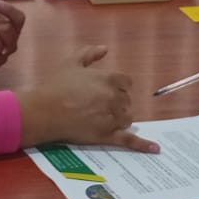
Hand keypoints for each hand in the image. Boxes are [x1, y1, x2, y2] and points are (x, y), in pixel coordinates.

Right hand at [16, 46, 158, 152]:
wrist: (44, 110)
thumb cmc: (56, 86)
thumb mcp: (71, 63)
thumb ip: (90, 54)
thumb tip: (105, 48)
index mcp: (109, 79)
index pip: (126, 83)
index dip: (118, 88)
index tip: (105, 91)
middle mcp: (114, 97)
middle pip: (126, 102)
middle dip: (116, 104)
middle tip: (97, 106)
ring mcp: (112, 117)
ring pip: (127, 119)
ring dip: (119, 119)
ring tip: (100, 120)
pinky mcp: (107, 135)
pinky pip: (129, 140)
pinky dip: (142, 145)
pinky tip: (155, 149)